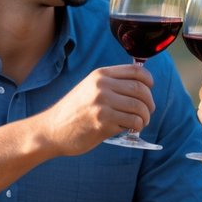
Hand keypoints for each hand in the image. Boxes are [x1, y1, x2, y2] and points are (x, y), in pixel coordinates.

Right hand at [36, 64, 154, 155]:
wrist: (51, 130)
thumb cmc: (74, 111)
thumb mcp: (89, 88)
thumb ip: (111, 84)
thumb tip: (141, 87)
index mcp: (100, 75)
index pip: (136, 71)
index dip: (149, 81)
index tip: (150, 89)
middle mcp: (102, 86)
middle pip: (140, 90)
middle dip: (149, 102)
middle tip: (148, 111)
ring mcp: (102, 103)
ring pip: (139, 107)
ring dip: (145, 117)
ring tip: (140, 122)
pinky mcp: (103, 121)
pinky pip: (132, 122)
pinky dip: (137, 126)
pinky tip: (130, 128)